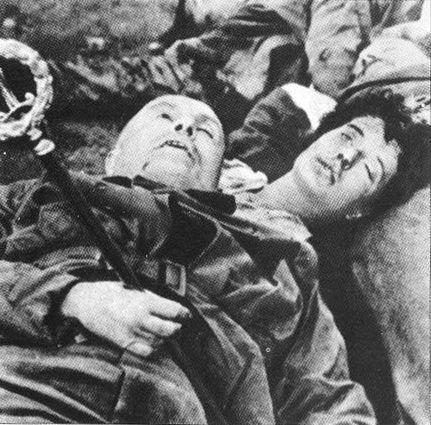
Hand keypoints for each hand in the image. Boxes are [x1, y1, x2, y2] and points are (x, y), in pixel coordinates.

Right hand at [62, 280, 190, 356]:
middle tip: (179, 326)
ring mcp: (132, 333)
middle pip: (170, 330)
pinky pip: (146, 352)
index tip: (187, 315)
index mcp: (144, 301)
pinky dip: (154, 350)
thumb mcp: (134, 288)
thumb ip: (152, 299)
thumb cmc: (110, 292)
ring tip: (167, 333)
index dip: (184, 314)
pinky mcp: (124, 344)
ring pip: (160, 342)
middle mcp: (140, 319)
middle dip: (178, 329)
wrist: (85, 303)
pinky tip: (155, 343)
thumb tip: (170, 307)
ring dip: (167, 339)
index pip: (173, 311)